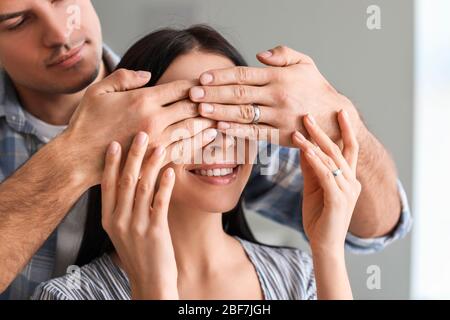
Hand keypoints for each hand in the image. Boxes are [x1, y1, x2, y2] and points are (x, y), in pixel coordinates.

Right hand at [65, 69, 215, 186]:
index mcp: (143, 99)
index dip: (196, 85)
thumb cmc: (86, 122)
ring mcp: (158, 141)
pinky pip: (185, 149)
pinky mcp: (156, 158)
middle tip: (221, 100)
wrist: (78, 158)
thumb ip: (125, 77)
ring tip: (222, 119)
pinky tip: (209, 139)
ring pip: (192, 129)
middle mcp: (155, 119)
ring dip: (208, 122)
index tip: (206, 84)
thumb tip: (149, 74)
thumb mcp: (99, 91)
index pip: (179, 88)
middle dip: (207, 103)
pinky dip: (199, 142)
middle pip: (191, 107)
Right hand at [101, 132, 177, 299]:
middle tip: (141, 134)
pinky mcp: (155, 231)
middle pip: (125, 181)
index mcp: (108, 219)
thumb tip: (127, 181)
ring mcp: (136, 226)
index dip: (111, 163)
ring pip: (143, 187)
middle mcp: (118, 221)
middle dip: (133, 156)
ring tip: (159, 146)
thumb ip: (122, 208)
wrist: (149, 281)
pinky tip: (171, 171)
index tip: (116, 142)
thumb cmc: (138, 253)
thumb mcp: (121, 231)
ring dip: (152, 164)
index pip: (107, 185)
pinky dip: (166, 185)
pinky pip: (160, 202)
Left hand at [190, 45, 361, 145]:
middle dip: (213, 93)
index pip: (244, 74)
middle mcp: (277, 95)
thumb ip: (283, 54)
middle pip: (238, 93)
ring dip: (219, 112)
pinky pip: (255, 133)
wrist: (334, 117)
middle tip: (192, 94)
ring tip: (200, 111)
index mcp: (279, 76)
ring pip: (243, 114)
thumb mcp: (305, 63)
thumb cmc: (316, 88)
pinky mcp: (281, 135)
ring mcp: (279, 116)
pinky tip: (221, 128)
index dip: (221, 76)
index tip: (202, 78)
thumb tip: (259, 54)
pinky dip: (237, 131)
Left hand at [292, 110, 360, 252]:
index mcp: (348, 179)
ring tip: (298, 131)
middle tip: (308, 115)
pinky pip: (326, 176)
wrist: (323, 244)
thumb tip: (304, 146)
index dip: (345, 129)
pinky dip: (315, 162)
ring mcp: (347, 191)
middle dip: (323, 131)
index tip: (339, 111)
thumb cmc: (319, 216)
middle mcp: (352, 182)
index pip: (349, 149)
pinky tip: (304, 151)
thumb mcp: (313, 187)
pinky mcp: (338, 200)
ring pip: (331, 161)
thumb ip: (312, 168)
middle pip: (339, 150)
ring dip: (314, 144)